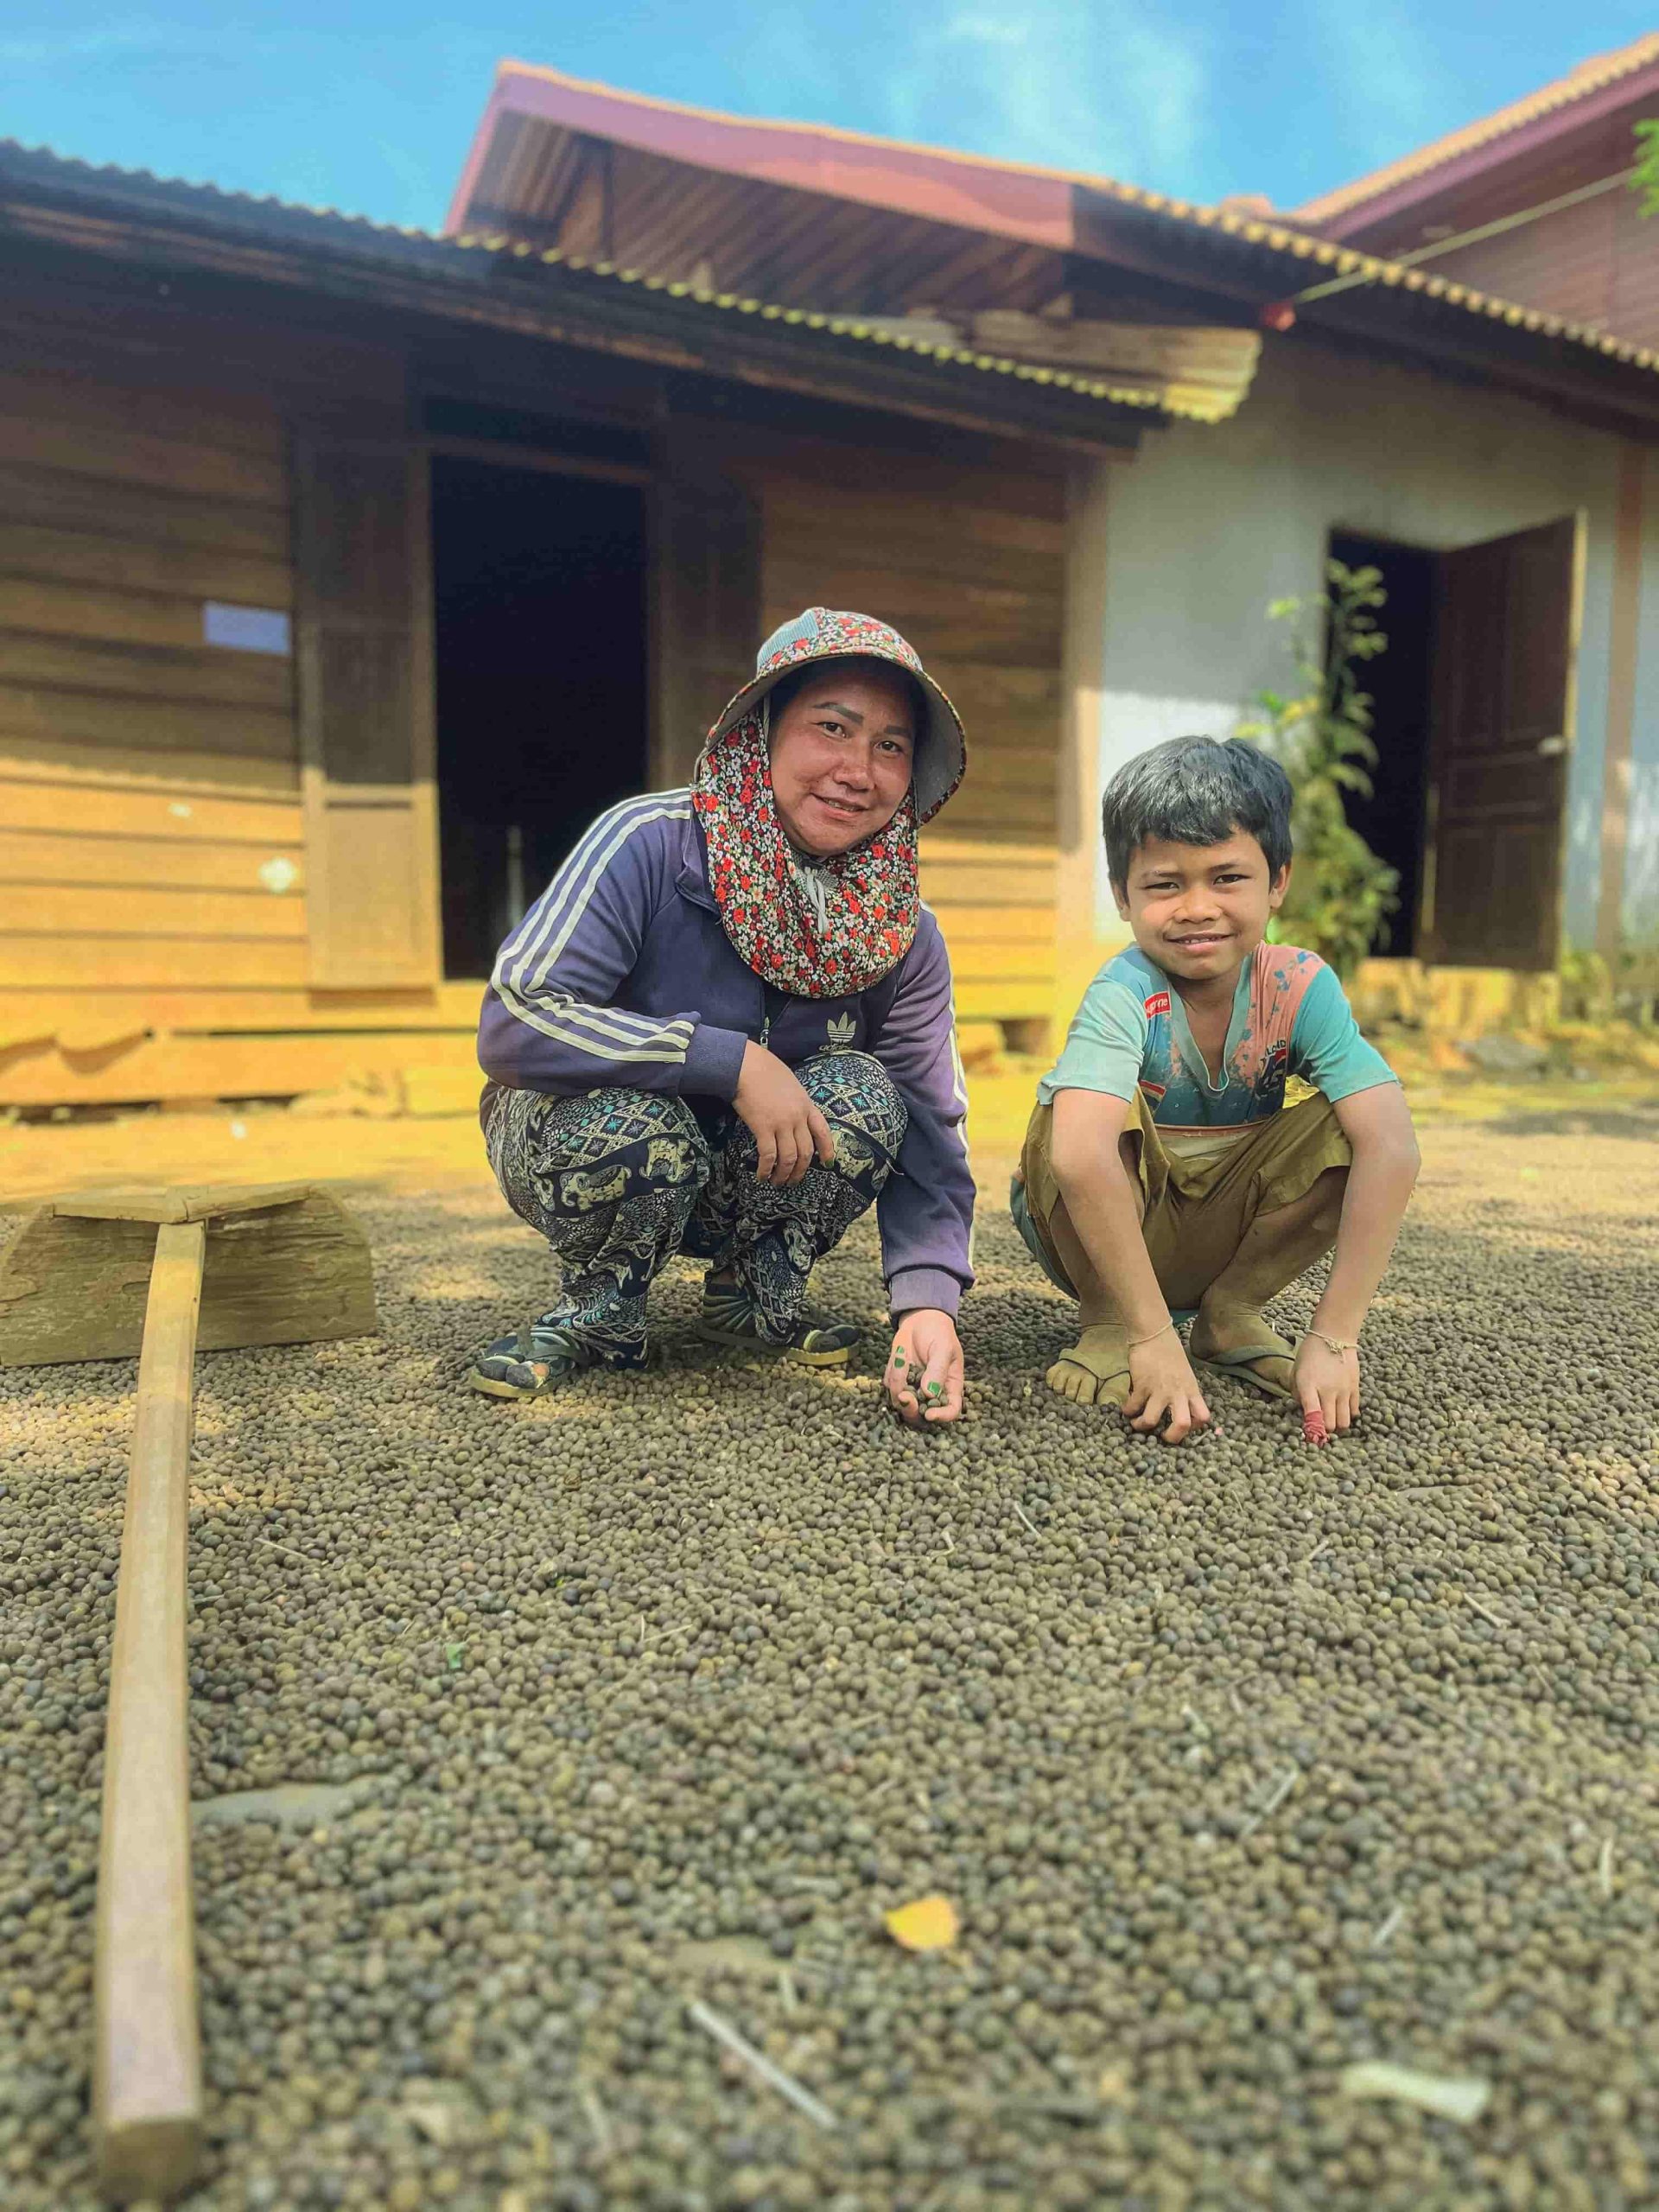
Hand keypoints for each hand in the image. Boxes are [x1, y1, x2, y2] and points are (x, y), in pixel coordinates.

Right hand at [733, 1042, 835, 1184]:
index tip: (827, 1163)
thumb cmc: (765, 1070)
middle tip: (793, 1181)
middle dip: (801, 1170)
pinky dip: (766, 1169)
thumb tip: (792, 1118)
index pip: (823, 1131)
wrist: (747, 1065)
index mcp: (807, 1105)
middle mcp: (798, 1117)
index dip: (827, 1150)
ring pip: (789, 1158)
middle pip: (805, 1151)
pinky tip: (762, 1176)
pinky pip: (768, 1156)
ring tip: (778, 1182)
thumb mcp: (791, 1084)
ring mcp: (782, 1124)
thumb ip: (795, 1102)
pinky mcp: (763, 1128)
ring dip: (784, 1174)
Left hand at [885, 1310, 963, 1426]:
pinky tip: (900, 1355)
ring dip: (898, 1383)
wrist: (920, 1321)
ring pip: (901, 1402)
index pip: (950, 1411)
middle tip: (905, 1396)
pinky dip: (892, 1373)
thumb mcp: (943, 1348)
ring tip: (902, 1357)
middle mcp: (931, 1394)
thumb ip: (937, 1371)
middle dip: (911, 1410)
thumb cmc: (938, 1333)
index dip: (942, 1417)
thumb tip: (929, 1394)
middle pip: (921, 1416)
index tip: (930, 1414)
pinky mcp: (898, 1381)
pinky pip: (889, 1386)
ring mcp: (913, 1389)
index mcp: (950, 1388)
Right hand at [1124, 1328, 1210, 1444]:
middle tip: (1162, 1437)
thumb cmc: (1170, 1352)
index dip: (1194, 1428)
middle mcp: (1178, 1393)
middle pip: (1182, 1425)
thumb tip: (1176, 1408)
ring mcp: (1159, 1390)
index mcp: (1191, 1390)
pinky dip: (1127, 1411)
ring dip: (1141, 1426)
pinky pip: (1133, 1407)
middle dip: (1171, 1437)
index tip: (1183, 1426)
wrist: (1154, 1334)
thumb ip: (1183, 1391)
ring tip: (1137, 1424)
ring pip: (1151, 1420)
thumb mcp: (1185, 1374)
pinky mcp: (1141, 1386)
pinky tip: (1126, 1409)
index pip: (1203, 1417)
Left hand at [1294, 1334, 1359, 1440]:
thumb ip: (1297, 1393)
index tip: (1310, 1434)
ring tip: (1332, 1418)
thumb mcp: (1296, 1371)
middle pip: (1330, 1425)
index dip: (1311, 1429)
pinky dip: (1348, 1414)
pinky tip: (1342, 1407)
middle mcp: (1327, 1391)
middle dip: (1325, 1430)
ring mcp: (1343, 1390)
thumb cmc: (1310, 1353)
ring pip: (1345, 1422)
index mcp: (1308, 1386)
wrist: (1334, 1335)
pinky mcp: (1355, 1388)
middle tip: (1321, 1425)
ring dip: (1338, 1424)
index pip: (1312, 1415)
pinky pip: (1355, 1411)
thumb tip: (1304, 1411)